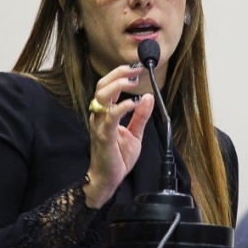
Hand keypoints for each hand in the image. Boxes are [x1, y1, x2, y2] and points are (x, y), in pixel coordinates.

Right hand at [83, 64, 153, 207]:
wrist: (107, 179)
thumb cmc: (117, 157)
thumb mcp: (135, 134)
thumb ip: (141, 116)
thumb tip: (148, 97)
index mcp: (104, 113)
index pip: (107, 86)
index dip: (120, 74)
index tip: (136, 68)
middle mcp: (99, 116)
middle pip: (102, 86)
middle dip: (118, 74)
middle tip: (135, 70)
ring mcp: (99, 125)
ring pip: (102, 96)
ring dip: (119, 85)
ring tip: (134, 81)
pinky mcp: (104, 136)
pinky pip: (111, 116)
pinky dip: (123, 106)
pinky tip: (135, 102)